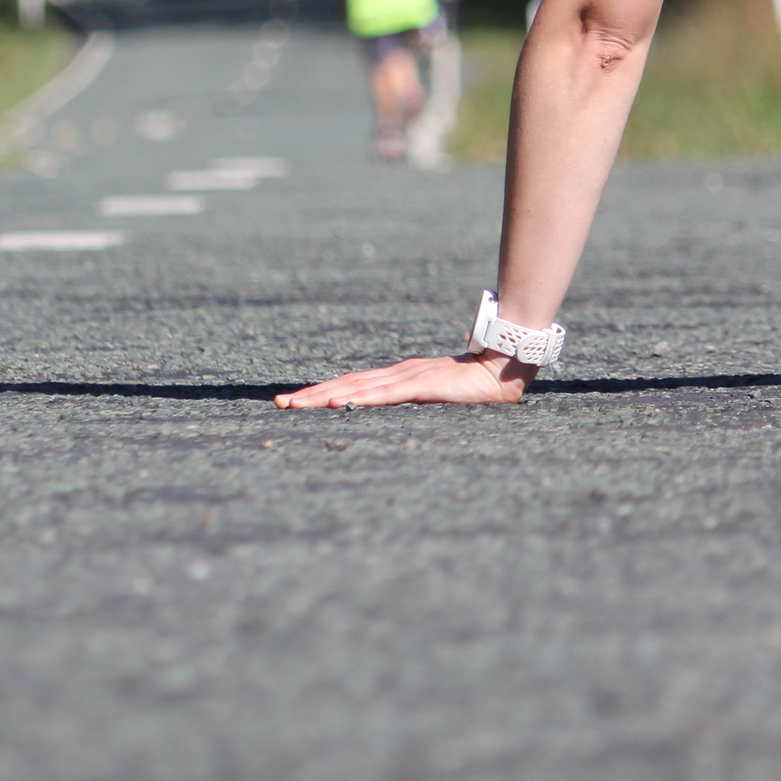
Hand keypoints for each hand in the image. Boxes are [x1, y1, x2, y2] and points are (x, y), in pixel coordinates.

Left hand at [273, 351, 532, 408]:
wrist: (501, 368)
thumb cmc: (471, 386)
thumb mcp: (432, 397)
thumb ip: (411, 402)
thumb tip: (387, 413)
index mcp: (395, 378)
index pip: (350, 385)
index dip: (320, 393)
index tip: (292, 402)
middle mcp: (395, 374)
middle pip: (344, 384)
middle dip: (310, 395)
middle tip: (279, 404)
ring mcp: (407, 377)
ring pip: (357, 388)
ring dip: (324, 397)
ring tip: (297, 405)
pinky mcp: (422, 385)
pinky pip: (385, 395)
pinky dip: (360, 399)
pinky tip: (340, 404)